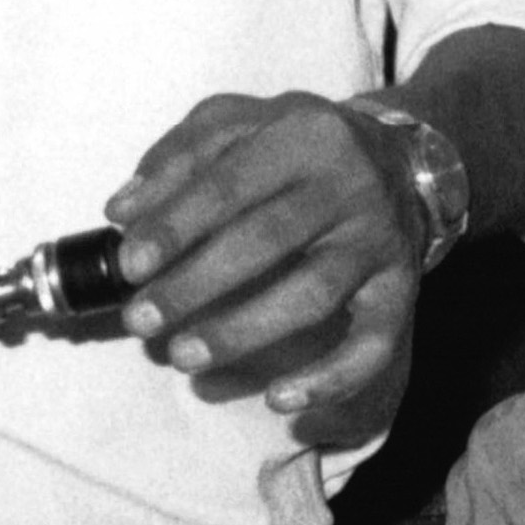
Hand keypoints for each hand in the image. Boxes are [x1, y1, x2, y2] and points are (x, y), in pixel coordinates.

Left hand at [105, 93, 426, 437]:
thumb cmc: (298, 147)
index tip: (130, 265)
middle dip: (196, 285)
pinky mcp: (401, 289)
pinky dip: (330, 378)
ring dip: (244, 331)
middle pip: (267, 239)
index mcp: (303, 135)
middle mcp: (349, 184)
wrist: (402, 161)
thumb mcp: (239, 123)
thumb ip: (178, 156)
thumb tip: (121, 211)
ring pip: (313, 293)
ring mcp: (379, 239)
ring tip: (185, 357)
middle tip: (142, 321)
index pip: (230, 182)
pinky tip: (280, 400)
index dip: (176, 225)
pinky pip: (373, 342)